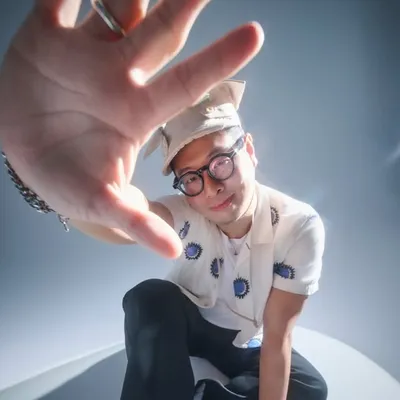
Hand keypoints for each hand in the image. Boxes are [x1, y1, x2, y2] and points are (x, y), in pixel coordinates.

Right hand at [0, 0, 263, 257]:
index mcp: (138, 112)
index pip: (186, 83)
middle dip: (183, 6)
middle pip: (160, 35)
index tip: (256, 34)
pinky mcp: (45, 36)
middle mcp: (120, 77)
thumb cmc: (68, 179)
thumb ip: (136, 222)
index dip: (219, 61)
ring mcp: (84, 53)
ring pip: (117, 7)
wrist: (21, 155)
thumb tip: (173, 250)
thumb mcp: (102, 203)